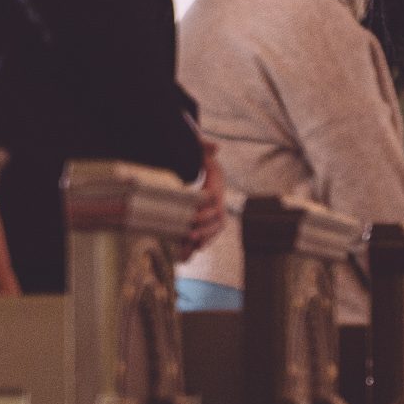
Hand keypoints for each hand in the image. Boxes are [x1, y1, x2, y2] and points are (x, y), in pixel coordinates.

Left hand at [185, 143, 227, 259]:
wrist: (204, 172)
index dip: (206, 212)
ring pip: (211, 233)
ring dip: (201, 242)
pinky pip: (202, 238)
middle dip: (205, 231)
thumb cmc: (201, 159)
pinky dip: (194, 249)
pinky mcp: (204, 225)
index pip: (215, 202)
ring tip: (187, 251)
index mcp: (217, 189)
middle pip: (217, 221)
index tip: (193, 218)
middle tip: (189, 236)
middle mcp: (219, 205)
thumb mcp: (202, 151)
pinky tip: (183, 258)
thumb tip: (215, 146)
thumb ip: (205, 146)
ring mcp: (213, 217)